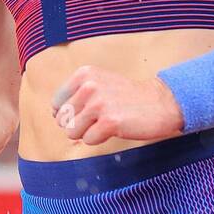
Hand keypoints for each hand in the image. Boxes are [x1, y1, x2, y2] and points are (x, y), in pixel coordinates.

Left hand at [51, 66, 184, 144]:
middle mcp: (89, 86)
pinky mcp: (109, 122)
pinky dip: (99, 139)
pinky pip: (88, 140)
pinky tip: (114, 128)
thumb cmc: (127, 96)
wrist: (160, 102)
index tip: (89, 110)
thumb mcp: (99, 82)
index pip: (56, 103)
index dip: (70, 113)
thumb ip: (75, 93)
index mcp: (84, 74)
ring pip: (72, 132)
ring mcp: (99, 104)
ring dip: (88, 132)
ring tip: (106, 122)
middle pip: (63, 120)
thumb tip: (54, 114)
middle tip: (101, 117)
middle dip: (79, 124)